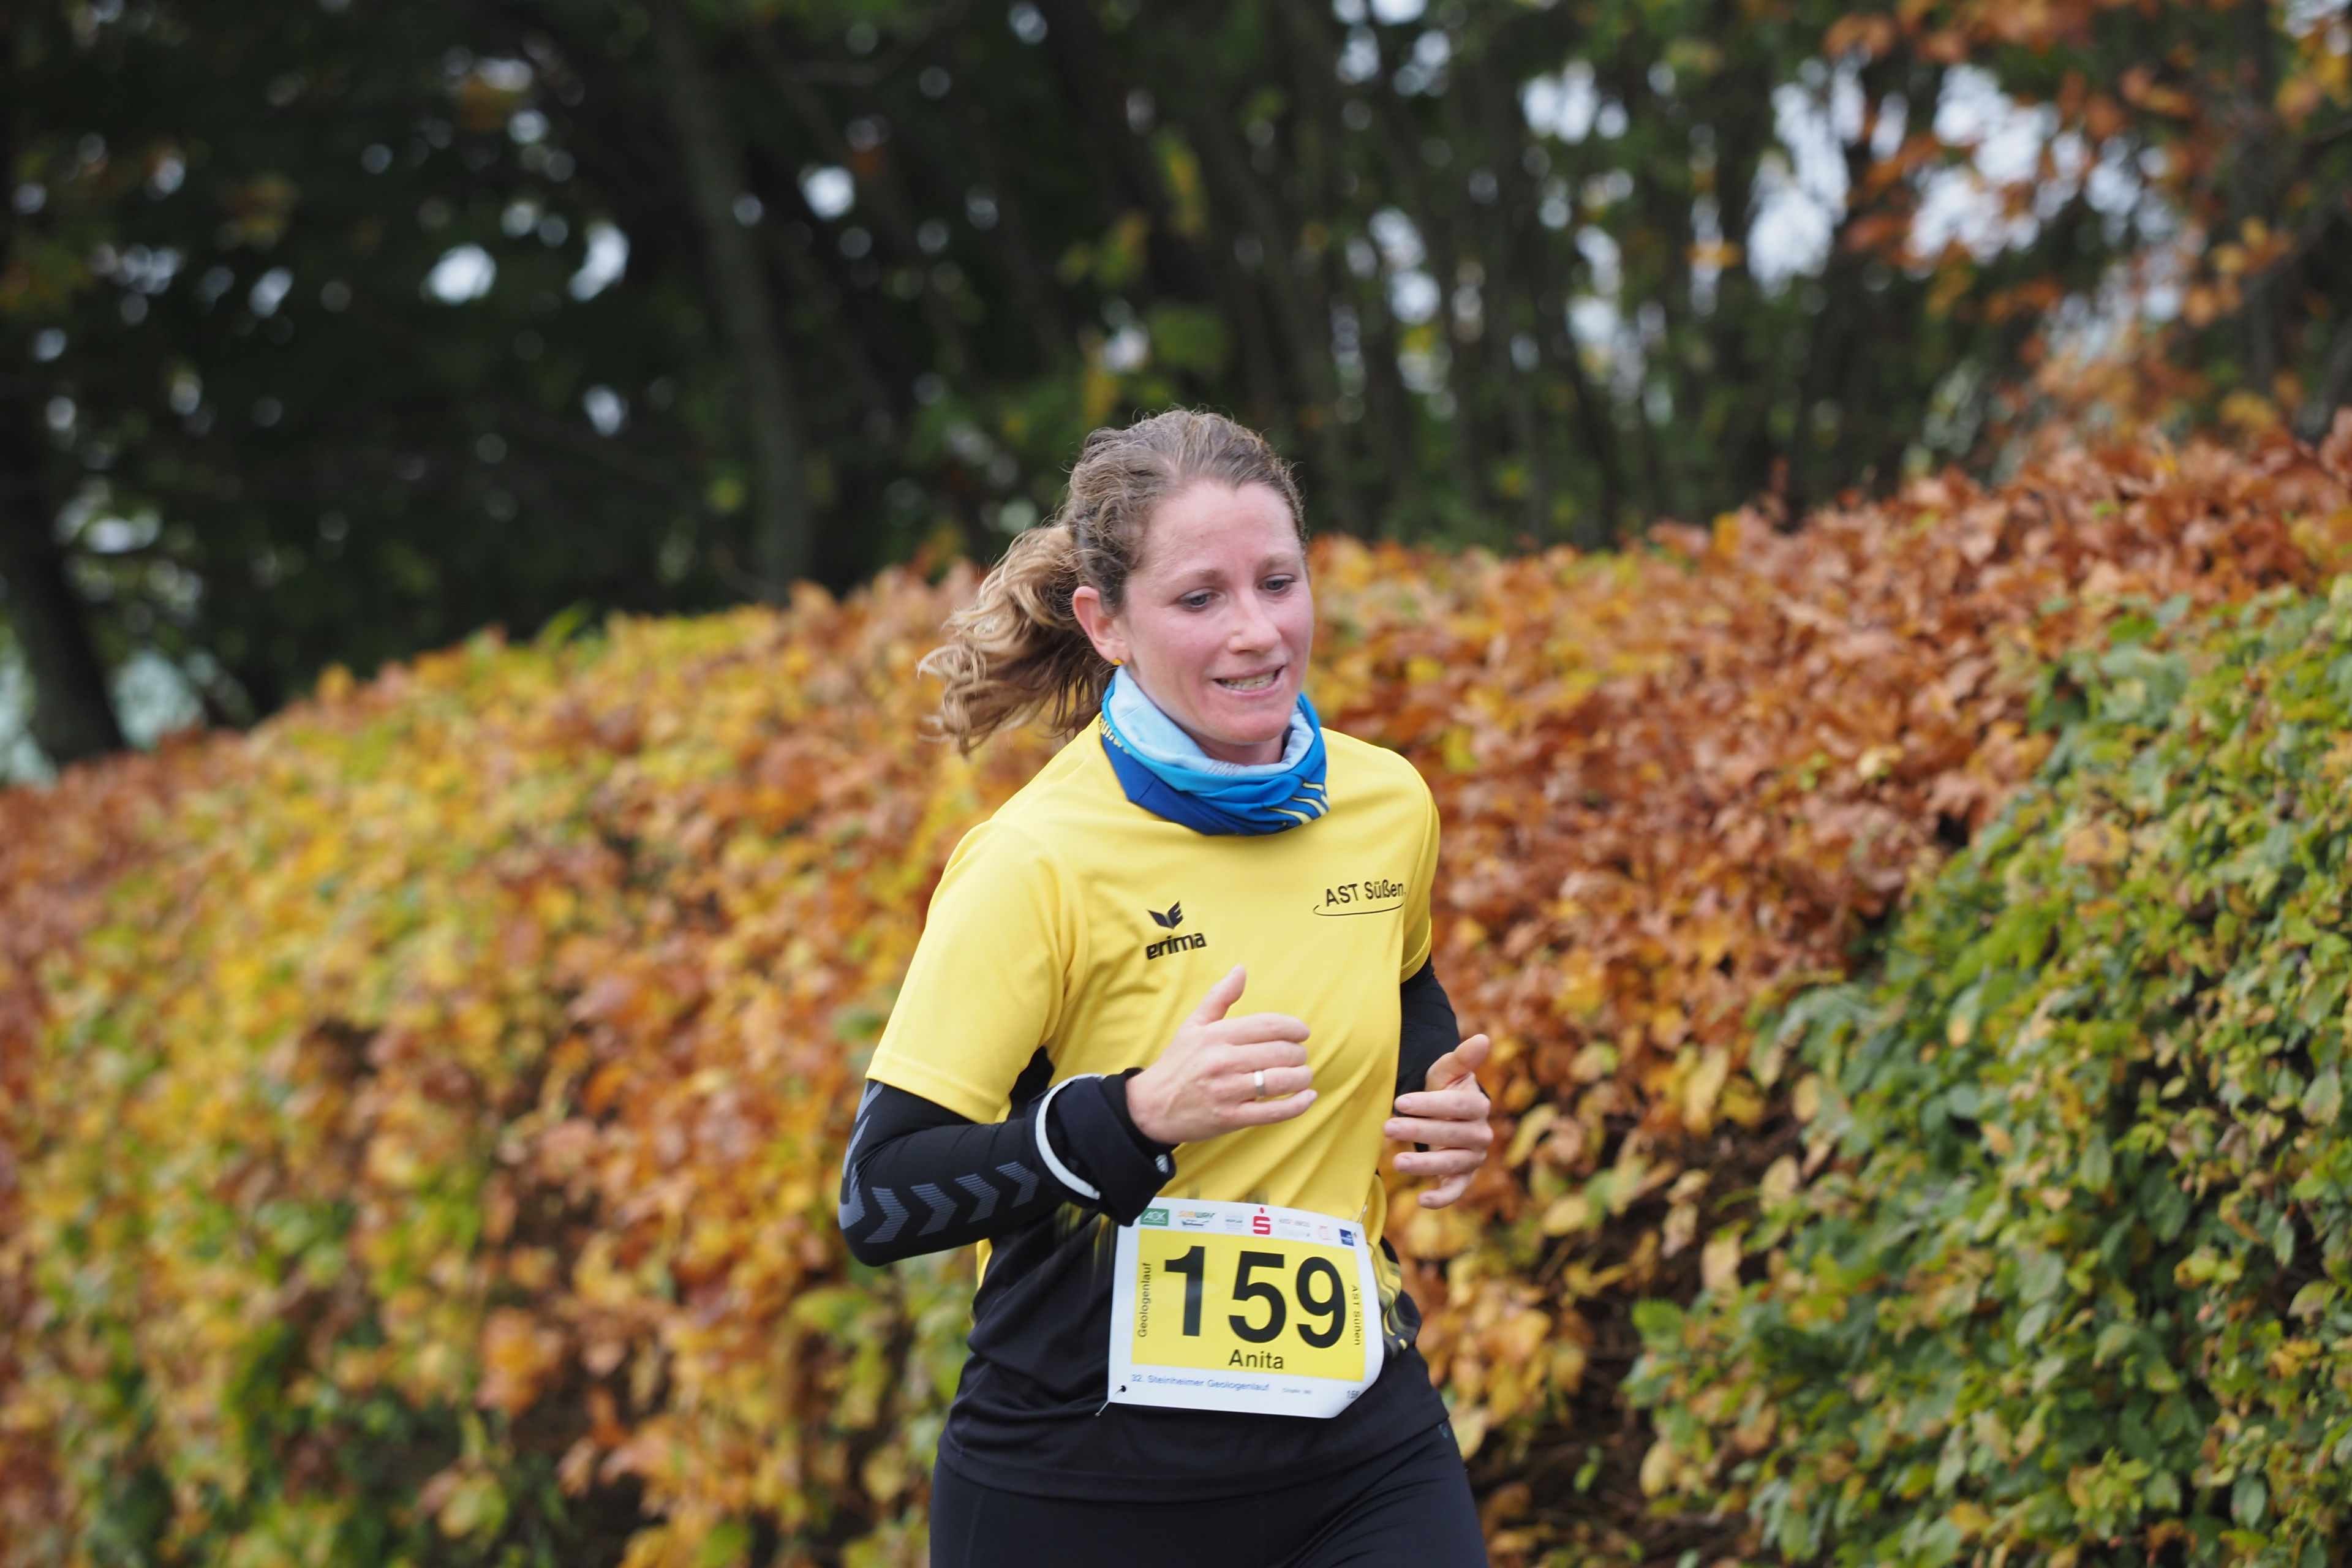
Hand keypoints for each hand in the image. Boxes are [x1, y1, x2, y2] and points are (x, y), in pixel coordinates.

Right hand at [1127, 966, 1314, 1145]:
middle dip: (1299, 1054)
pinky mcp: (1231, 1118)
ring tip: (1302, 1075)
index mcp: (1216, 1035)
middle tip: (1299, 1056)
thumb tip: (1241, 970)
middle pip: (1280, 1052)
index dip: (1294, 1028)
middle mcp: (1223, 1061)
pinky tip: (1308, 1097)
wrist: (1152, 1106)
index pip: (1269, 1025)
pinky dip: (1297, 1105)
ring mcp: (1227, 1091)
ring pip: (1281, 1081)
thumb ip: (1219, 997)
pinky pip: (1274, 1112)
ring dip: (1302, 1077)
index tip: (1302, 1033)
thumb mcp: (1193, 1025)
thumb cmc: (1178, 1063)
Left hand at [1386, 1033, 1491, 1208]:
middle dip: (1418, 1131)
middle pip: (1450, 1134)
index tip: (1400, 1101)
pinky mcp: (1463, 1177)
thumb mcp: (1448, 1071)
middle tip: (1387, 1126)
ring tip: (1396, 1161)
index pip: (1457, 1106)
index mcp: (1478, 1105)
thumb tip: (1483, 1039)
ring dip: (1424, 1164)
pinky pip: (1456, 1190)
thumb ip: (1463, 1058)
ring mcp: (1473, 1157)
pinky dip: (1442, 1197)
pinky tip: (1421, 1200)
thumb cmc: (1444, 1088)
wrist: (1445, 1112)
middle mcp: (1480, 1134)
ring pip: (1451, 1163)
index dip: (1429, 1104)